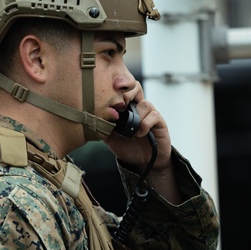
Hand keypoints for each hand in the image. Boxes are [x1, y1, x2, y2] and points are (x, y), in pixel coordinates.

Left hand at [104, 84, 180, 202]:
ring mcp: (150, 114)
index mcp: (126, 108)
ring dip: (136, 116)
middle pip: (136, 88)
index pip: (123, 88)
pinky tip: (140, 133)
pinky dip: (145, 124)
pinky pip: (153, 115)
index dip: (117, 87)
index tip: (110, 92)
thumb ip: (103, 126)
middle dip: (128, 95)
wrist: (143, 162)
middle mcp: (138, 108)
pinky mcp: (159, 122)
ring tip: (131, 131)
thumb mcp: (110, 137)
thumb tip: (91, 118)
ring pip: (144, 103)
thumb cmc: (127, 148)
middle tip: (120, 107)